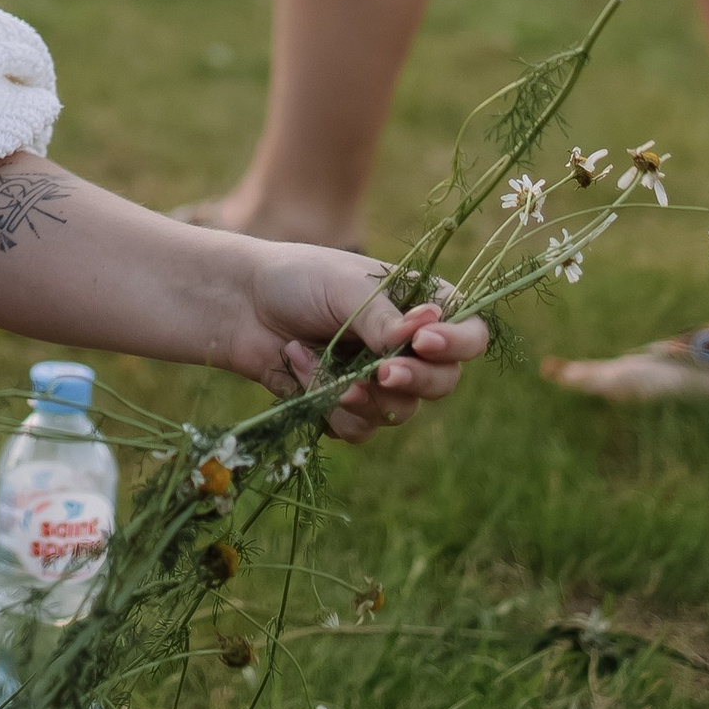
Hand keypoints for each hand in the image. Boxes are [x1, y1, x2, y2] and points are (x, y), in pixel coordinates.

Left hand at [208, 239, 487, 442]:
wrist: (240, 304)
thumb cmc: (297, 280)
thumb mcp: (345, 289)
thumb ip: (384, 318)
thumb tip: (425, 332)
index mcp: (420, 306)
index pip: (468, 334)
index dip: (457, 345)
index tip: (424, 343)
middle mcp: (408, 347)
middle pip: (443, 382)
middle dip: (412, 380)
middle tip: (380, 373)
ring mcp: (379, 380)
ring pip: (400, 411)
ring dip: (362, 396)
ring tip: (324, 370)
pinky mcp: (346, 407)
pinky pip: (360, 428)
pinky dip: (329, 405)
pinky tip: (300, 370)